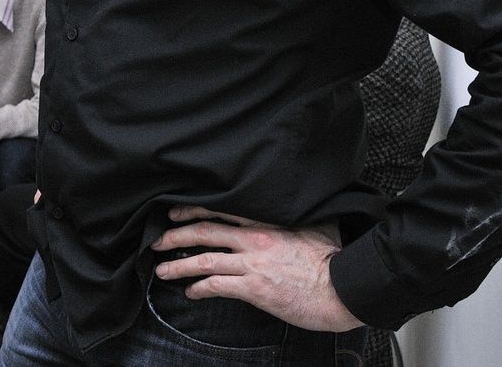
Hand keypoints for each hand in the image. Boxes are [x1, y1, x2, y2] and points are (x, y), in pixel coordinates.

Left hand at [151, 206, 363, 332]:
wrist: (344, 288)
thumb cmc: (333, 260)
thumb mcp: (314, 227)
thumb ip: (296, 218)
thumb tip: (297, 210)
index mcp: (267, 222)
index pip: (220, 210)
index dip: (193, 211)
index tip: (175, 214)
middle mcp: (254, 239)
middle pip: (204, 232)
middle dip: (176, 236)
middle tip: (157, 241)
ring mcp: (253, 264)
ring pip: (204, 260)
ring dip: (178, 265)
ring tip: (163, 269)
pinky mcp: (255, 288)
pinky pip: (217, 285)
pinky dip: (200, 288)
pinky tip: (192, 292)